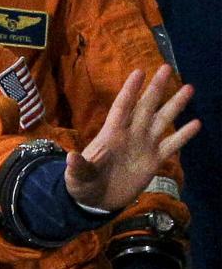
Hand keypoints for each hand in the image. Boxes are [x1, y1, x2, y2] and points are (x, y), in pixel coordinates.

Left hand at [64, 66, 199, 209]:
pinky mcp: (154, 161)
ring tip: (188, 88)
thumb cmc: (82, 183)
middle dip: (156, 88)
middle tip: (166, 68)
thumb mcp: (76, 176)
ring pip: (162, 121)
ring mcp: (144, 146)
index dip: (130, 91)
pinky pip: (171, 145)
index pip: (122, 107)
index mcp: (111, 134)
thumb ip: (78, 167)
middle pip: (145, 107)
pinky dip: (184, 135)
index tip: (139, 72)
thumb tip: (71, 157)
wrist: (96, 200)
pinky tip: (197, 123)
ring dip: (175, 105)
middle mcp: (130, 134)